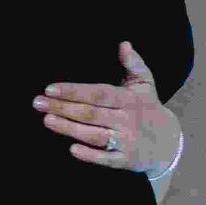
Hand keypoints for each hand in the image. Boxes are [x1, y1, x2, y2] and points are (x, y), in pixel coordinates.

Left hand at [35, 42, 181, 174]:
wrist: (168, 143)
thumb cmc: (148, 108)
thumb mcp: (145, 84)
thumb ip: (133, 63)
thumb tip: (123, 44)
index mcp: (130, 99)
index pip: (99, 93)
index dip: (75, 91)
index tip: (50, 88)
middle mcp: (127, 120)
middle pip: (91, 114)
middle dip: (63, 108)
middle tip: (37, 103)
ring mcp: (126, 141)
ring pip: (95, 135)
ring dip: (69, 129)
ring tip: (47, 120)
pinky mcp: (125, 160)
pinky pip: (106, 159)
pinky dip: (90, 155)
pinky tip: (71, 149)